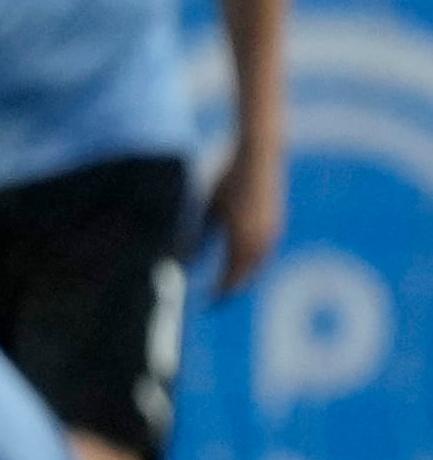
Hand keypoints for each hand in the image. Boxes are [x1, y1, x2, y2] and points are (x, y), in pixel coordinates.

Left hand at [210, 130, 285, 294]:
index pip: (231, 277)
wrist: (260, 156)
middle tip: (216, 299)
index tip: (208, 303)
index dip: (220, 293)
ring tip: (227, 283)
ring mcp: (273, 232)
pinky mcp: (276, 223)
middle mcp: (262, 240)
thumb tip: (183, 259)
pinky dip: (251, 262)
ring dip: (243, 276)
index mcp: (242, 239)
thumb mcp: (207, 207)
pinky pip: (264, 252)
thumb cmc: (228, 178)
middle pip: (246, 276)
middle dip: (231, 288)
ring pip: (257, 265)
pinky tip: (241, 261)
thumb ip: (198, 234)